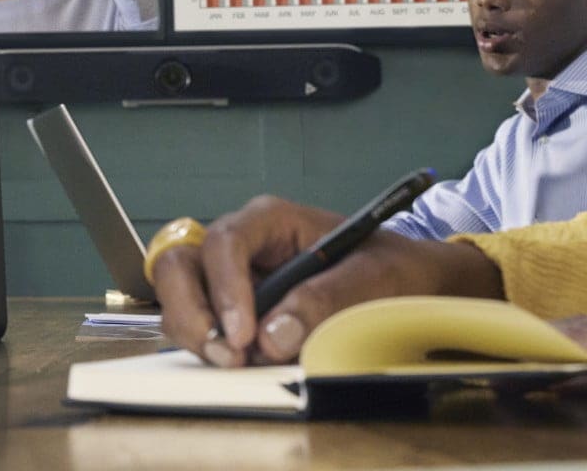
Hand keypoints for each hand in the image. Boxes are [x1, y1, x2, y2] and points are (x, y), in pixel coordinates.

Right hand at [154, 195, 480, 366]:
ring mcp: (230, 280)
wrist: (407, 286)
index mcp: (271, 221)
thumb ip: (325, 301)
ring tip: (235, 365)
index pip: (226, 242)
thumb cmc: (392, 269)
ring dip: (196, 334)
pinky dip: (206, 348)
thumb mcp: (373, 278)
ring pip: (179, 298)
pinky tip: (238, 365)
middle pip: (180, 265)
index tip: (244, 335)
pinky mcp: (231, 312)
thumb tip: (271, 338)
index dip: (225, 287)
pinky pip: (197, 326)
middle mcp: (241, 247)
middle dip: (191, 311)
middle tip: (226, 356)